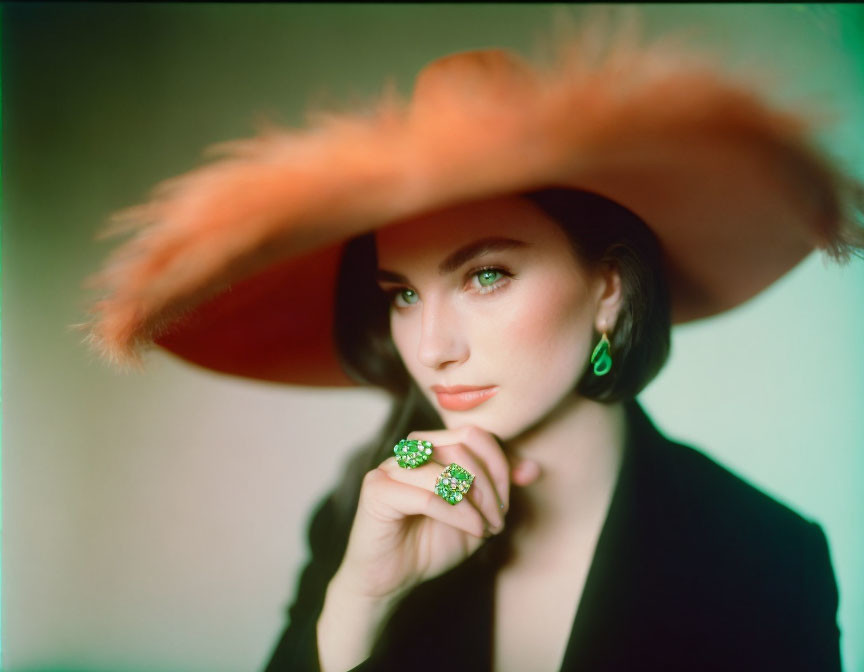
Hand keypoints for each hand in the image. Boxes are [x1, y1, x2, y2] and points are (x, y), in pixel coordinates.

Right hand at [331, 425, 540, 604]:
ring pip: (446, 469)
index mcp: (430, 448)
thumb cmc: (430, 544)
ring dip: (476, 503)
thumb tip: (533, 468)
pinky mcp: (376, 490)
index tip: (505, 504)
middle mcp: (409, 451)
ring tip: (484, 527)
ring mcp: (390, 467)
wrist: (390, 580)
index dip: (498, 466)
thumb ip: (500, 489)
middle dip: (490, 486)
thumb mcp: (476, 515)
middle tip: (497, 519)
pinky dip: (458, 514)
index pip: (474, 434)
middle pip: (462, 446)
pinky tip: (472, 530)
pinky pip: (428, 495)